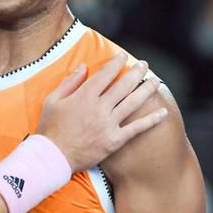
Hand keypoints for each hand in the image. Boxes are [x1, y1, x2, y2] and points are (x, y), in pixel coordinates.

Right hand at [37, 53, 166, 171]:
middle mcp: (99, 107)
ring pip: (132, 103)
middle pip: (123, 85)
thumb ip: (69, 82)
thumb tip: (83, 67)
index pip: (105, 74)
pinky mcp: (114, 140)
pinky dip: (151, 120)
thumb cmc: (49, 128)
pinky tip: (162, 112)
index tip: (123, 56)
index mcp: (84, 96)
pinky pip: (136, 128)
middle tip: (144, 65)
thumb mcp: (52, 100)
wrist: (52, 157)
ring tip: (155, 81)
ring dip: (146, 90)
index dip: (116, 63)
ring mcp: (108, 124)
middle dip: (135, 72)